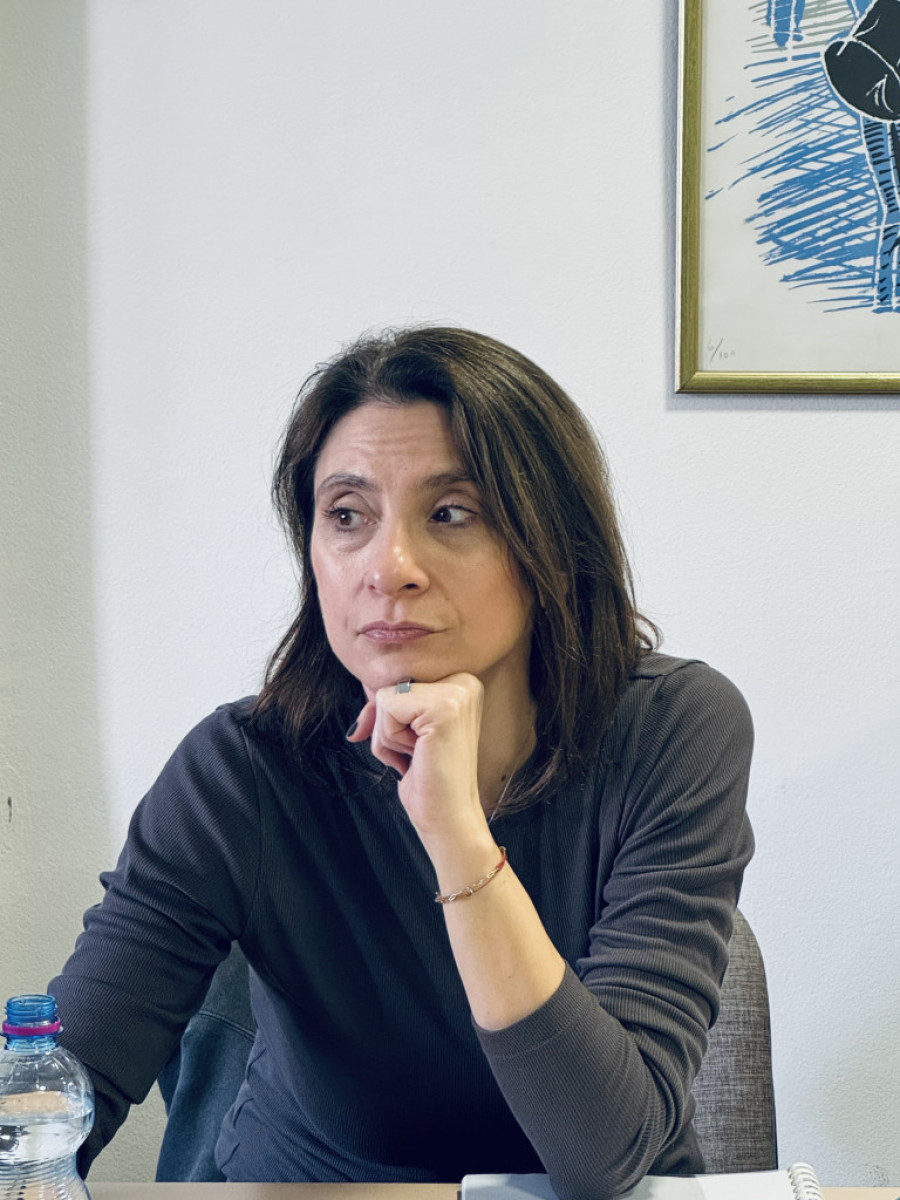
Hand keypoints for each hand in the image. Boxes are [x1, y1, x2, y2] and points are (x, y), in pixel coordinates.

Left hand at [346, 673, 488, 844]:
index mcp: (461, 683)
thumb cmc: (427, 779)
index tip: (417, 746)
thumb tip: (364, 685)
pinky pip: (386, 709)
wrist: (449, 819)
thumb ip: (390, 701)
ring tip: (418, 756)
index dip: (391, 718)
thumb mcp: (405, 729)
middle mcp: (465, 682)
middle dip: (388, 727)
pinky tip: (417, 757)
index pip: (398, 682)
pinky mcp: (444, 708)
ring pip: (384, 698)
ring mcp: (457, 693)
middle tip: (418, 754)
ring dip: (388, 737)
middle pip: (389, 686)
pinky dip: (389, 741)